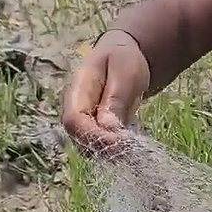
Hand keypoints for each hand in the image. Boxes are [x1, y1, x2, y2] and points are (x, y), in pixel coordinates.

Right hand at [61, 30, 151, 155]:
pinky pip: (104, 148)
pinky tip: (134, 139)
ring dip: (115, 152)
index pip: (74, 122)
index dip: (95, 136)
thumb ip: (116, 98)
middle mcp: (75, 110)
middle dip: (107, 148)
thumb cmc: (123, 60)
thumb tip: (107, 126)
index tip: (120, 141)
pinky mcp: (96, 131)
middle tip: (134, 147)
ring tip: (137, 144)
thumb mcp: (125, 73)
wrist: (123, 58)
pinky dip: (120, 149)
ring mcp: (84, 122)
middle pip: (80, 140)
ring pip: (92, 148)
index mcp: (77, 91)